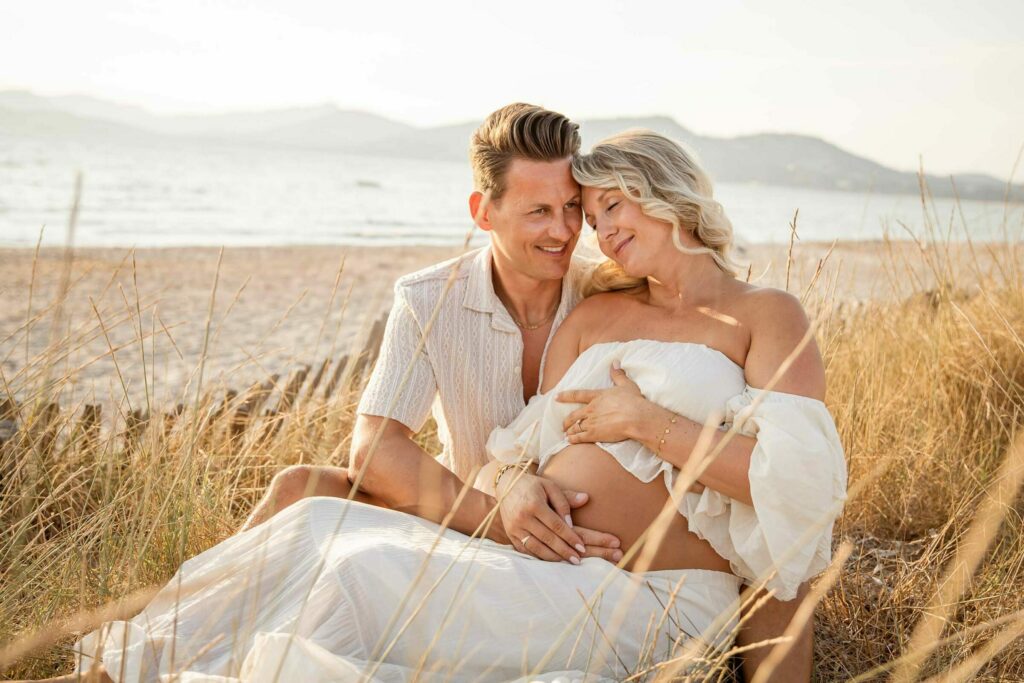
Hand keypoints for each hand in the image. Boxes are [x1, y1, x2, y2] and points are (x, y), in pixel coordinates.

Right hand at [497, 472, 620, 563]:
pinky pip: (525, 549)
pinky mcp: (510, 534)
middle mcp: (522, 517)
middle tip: (577, 560)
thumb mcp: (549, 486)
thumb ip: (566, 497)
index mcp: (534, 504)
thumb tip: (585, 500)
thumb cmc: (532, 486)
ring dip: (552, 557)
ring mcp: (514, 527)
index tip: (582, 547)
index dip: (570, 537)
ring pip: (535, 547)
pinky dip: (538, 556)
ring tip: (566, 562)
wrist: (506, 486)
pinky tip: (550, 559)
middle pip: (547, 538)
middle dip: (564, 550)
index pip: (556, 525)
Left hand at [556, 362, 660, 444]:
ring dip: (569, 431)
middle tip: (562, 424)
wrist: (636, 417)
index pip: (577, 395)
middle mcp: (591, 409)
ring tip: (566, 434)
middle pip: (573, 415)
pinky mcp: (594, 434)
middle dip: (566, 420)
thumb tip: (615, 362)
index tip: (556, 397)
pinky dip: (573, 439)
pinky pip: (579, 437)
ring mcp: (591, 422)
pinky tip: (569, 441)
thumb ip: (618, 374)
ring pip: (575, 427)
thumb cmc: (633, 401)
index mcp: (597, 397)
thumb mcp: (626, 385)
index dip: (565, 396)